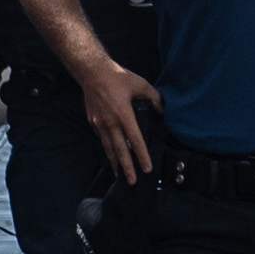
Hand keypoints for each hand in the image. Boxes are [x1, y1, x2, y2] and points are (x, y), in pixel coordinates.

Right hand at [77, 61, 161, 181]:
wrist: (92, 72)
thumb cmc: (117, 77)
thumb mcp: (141, 84)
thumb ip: (154, 98)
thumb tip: (162, 110)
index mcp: (124, 115)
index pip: (136, 140)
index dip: (142, 155)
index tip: (147, 168)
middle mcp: (111, 123)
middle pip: (120, 150)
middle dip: (127, 168)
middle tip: (132, 181)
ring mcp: (100, 124)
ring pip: (108, 148)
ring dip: (115, 162)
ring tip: (119, 174)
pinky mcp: (93, 122)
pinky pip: (102, 139)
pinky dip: (107, 149)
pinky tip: (111, 154)